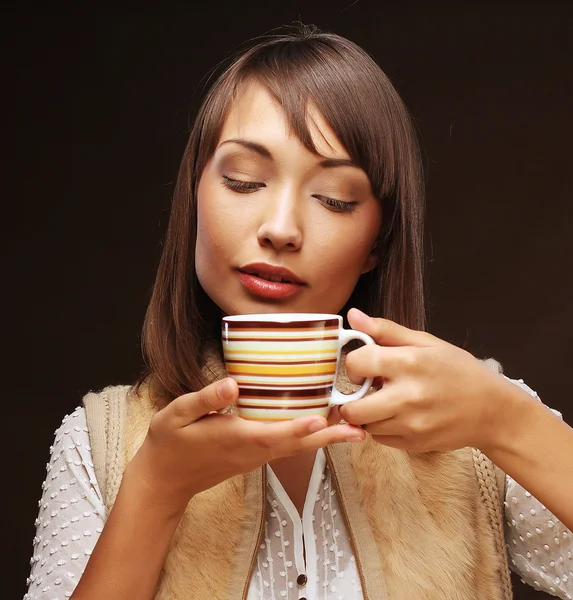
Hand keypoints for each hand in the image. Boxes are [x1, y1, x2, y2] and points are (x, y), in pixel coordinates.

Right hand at [126, 378, 364, 514]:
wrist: (165, 481)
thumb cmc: (169, 443)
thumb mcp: (177, 415)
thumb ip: (204, 400)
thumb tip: (232, 384)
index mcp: (235, 438)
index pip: (273, 434)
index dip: (299, 427)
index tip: (323, 418)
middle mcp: (252, 451)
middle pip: (297, 444)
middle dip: (328, 437)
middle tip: (360, 430)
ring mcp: (255, 457)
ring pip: (296, 448)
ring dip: (325, 439)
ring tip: (353, 429)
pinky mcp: (255, 456)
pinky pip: (288, 448)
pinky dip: (309, 439)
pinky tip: (321, 427)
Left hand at [339, 308, 525, 452]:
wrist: (492, 411)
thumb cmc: (459, 372)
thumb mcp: (427, 343)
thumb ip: (386, 331)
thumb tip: (353, 316)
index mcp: (409, 363)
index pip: (357, 363)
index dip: (354, 363)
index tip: (365, 365)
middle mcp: (408, 397)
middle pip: (352, 408)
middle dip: (351, 398)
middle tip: (366, 390)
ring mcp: (411, 425)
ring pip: (365, 425)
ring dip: (367, 414)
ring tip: (387, 401)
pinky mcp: (414, 444)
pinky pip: (380, 438)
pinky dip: (382, 427)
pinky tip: (399, 415)